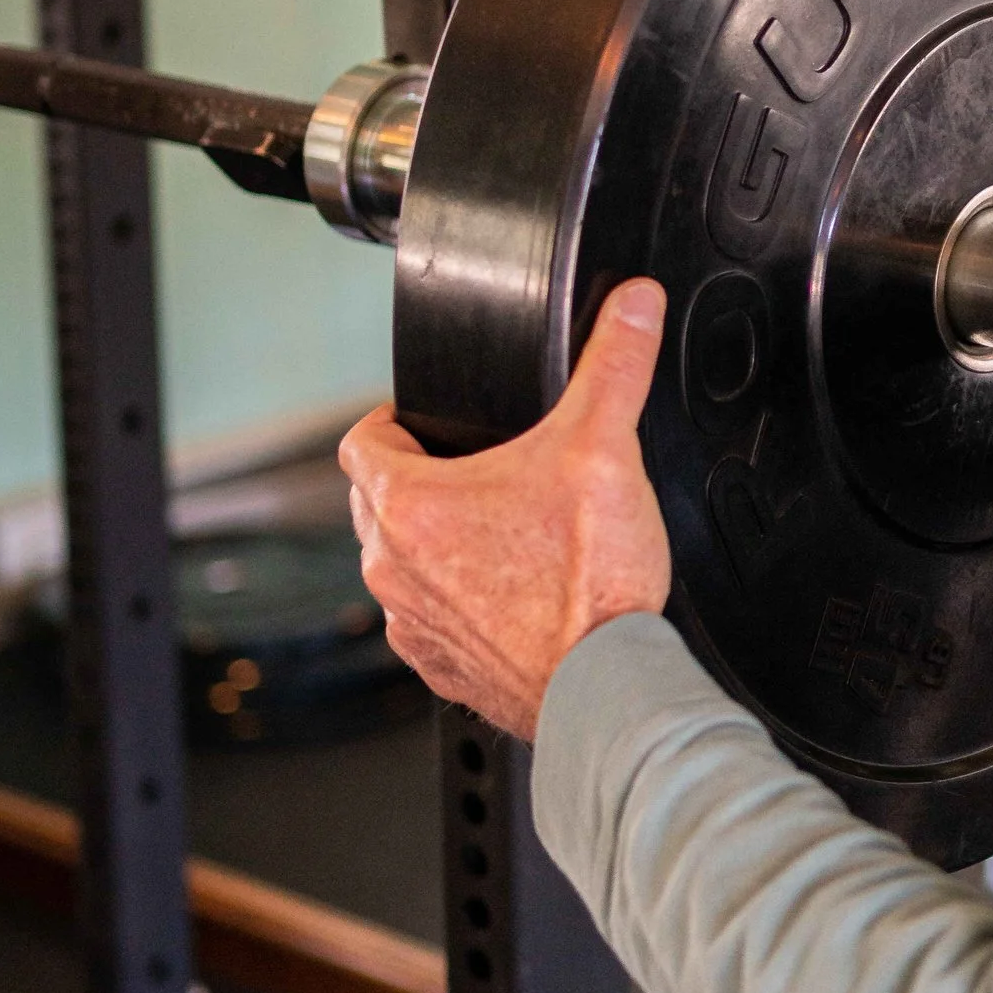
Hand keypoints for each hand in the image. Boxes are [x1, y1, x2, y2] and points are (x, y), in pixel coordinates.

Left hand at [339, 280, 672, 739]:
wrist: (606, 687)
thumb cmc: (590, 587)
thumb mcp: (606, 449)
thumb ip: (615, 366)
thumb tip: (631, 305)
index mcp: (411, 506)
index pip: (361, 442)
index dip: (390, 420)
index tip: (421, 419)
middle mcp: (394, 569)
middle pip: (376, 503)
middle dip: (414, 479)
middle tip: (471, 469)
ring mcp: (414, 625)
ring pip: (399, 565)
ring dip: (432, 544)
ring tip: (493, 531)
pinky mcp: (442, 668)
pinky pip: (428, 620)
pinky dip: (454, 601)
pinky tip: (507, 594)